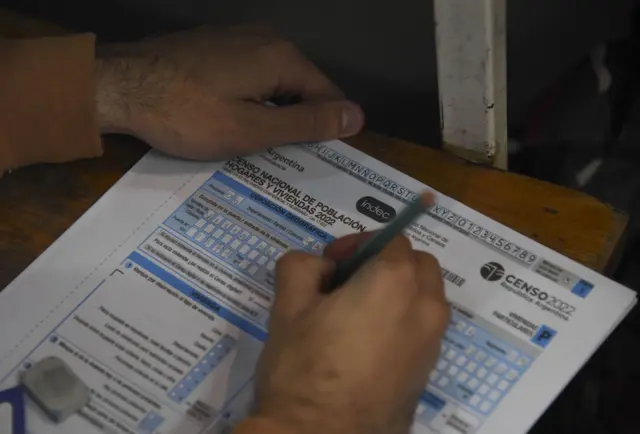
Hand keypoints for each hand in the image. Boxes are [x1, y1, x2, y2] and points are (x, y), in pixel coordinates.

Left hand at [94, 26, 364, 159]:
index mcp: (283, 57)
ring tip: (257, 148)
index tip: (315, 162)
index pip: (328, 96)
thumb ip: (306, 123)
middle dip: (298, 122)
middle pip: (302, 87)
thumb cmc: (186, 114)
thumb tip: (357, 116)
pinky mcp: (215, 45)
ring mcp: (238, 38)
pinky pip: (250, 75)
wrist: (118, 86)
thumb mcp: (251, 129)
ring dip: (272, 114)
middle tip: (281, 160)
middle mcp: (267, 39)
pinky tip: (233, 122)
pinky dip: (250, 100)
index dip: (326, 131)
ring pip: (274, 83)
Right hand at [248, 233, 449, 433]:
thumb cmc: (303, 367)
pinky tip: (366, 345)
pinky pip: (422, 329)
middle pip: (418, 264)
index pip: (392, 239)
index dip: (359, 243)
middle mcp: (426, 307)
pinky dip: (403, 321)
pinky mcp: (428, 371)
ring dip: (398, 291)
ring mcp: (433, 342)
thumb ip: (302, 265)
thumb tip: (319, 267)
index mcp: (395, 281)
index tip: (332, 263)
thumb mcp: (288, 305)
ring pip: (425, 297)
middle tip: (346, 283)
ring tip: (355, 314)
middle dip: (386, 262)